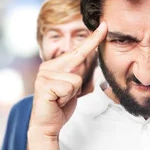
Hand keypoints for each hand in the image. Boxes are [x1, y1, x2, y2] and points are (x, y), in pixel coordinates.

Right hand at [29, 22, 107, 137]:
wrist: (47, 125)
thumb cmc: (61, 105)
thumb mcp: (75, 87)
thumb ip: (81, 73)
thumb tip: (92, 59)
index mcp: (55, 64)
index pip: (78, 50)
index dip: (93, 38)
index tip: (105, 25)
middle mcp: (47, 66)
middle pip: (79, 61)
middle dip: (80, 80)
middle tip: (65, 95)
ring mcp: (44, 75)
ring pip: (76, 78)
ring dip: (74, 92)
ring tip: (61, 99)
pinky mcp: (44, 85)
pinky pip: (70, 86)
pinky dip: (68, 97)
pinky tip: (57, 101)